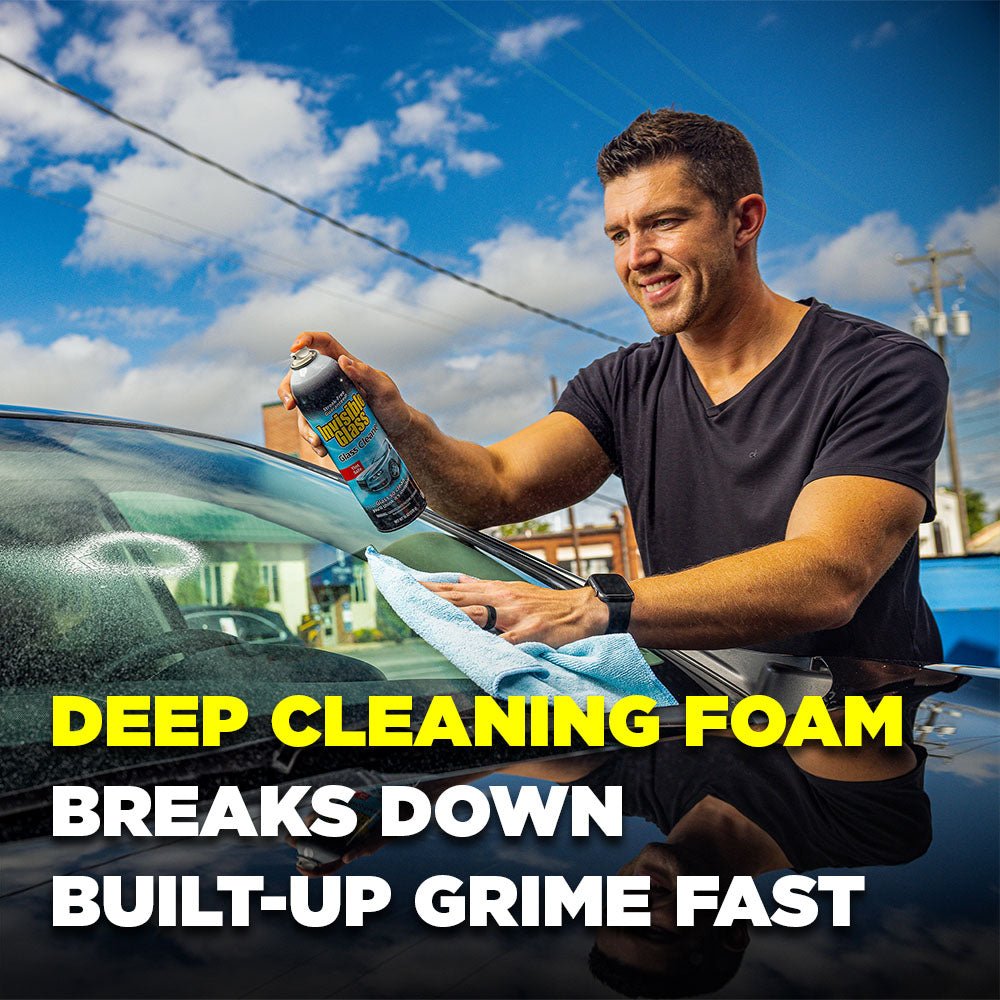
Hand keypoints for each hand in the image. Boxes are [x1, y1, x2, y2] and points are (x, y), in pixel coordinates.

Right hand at [276, 331, 414, 458]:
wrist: (397, 433)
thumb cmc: (393, 407)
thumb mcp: (385, 390)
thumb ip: (367, 374)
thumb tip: (343, 361)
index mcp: (345, 365)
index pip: (322, 344)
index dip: (306, 339)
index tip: (295, 348)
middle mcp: (331, 381)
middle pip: (299, 377)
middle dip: (287, 389)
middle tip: (291, 405)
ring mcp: (327, 402)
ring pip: (302, 407)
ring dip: (303, 424)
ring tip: (316, 439)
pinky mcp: (328, 421)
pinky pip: (312, 428)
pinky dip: (313, 439)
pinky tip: (322, 448)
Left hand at [422, 576, 609, 646]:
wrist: (584, 610)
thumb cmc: (547, 605)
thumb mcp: (513, 590)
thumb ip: (484, 587)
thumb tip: (458, 579)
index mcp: (497, 590)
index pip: (456, 588)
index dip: (431, 587)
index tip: (407, 585)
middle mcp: (503, 599)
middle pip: (461, 597)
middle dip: (433, 597)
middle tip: (408, 595)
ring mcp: (517, 615)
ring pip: (479, 613)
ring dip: (453, 614)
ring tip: (430, 615)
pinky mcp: (532, 632)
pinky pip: (509, 640)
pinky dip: (494, 644)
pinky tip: (478, 648)